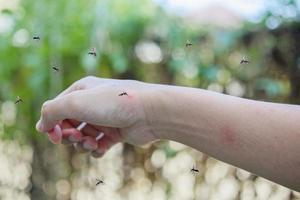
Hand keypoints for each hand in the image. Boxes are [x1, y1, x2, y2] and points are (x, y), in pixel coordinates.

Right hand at [36, 76, 155, 157]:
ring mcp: (104, 118)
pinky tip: (101, 147)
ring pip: (82, 137)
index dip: (53, 126)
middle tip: (78, 137)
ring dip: (82, 144)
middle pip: (68, 125)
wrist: (149, 112)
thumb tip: (41, 126)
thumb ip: (52, 111)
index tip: (56, 137)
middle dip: (69, 135)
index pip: (56, 110)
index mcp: (81, 90)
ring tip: (92, 143)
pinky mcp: (116, 132)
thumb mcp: (75, 102)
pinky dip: (96, 149)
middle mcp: (92, 103)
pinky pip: (98, 145)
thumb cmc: (113, 102)